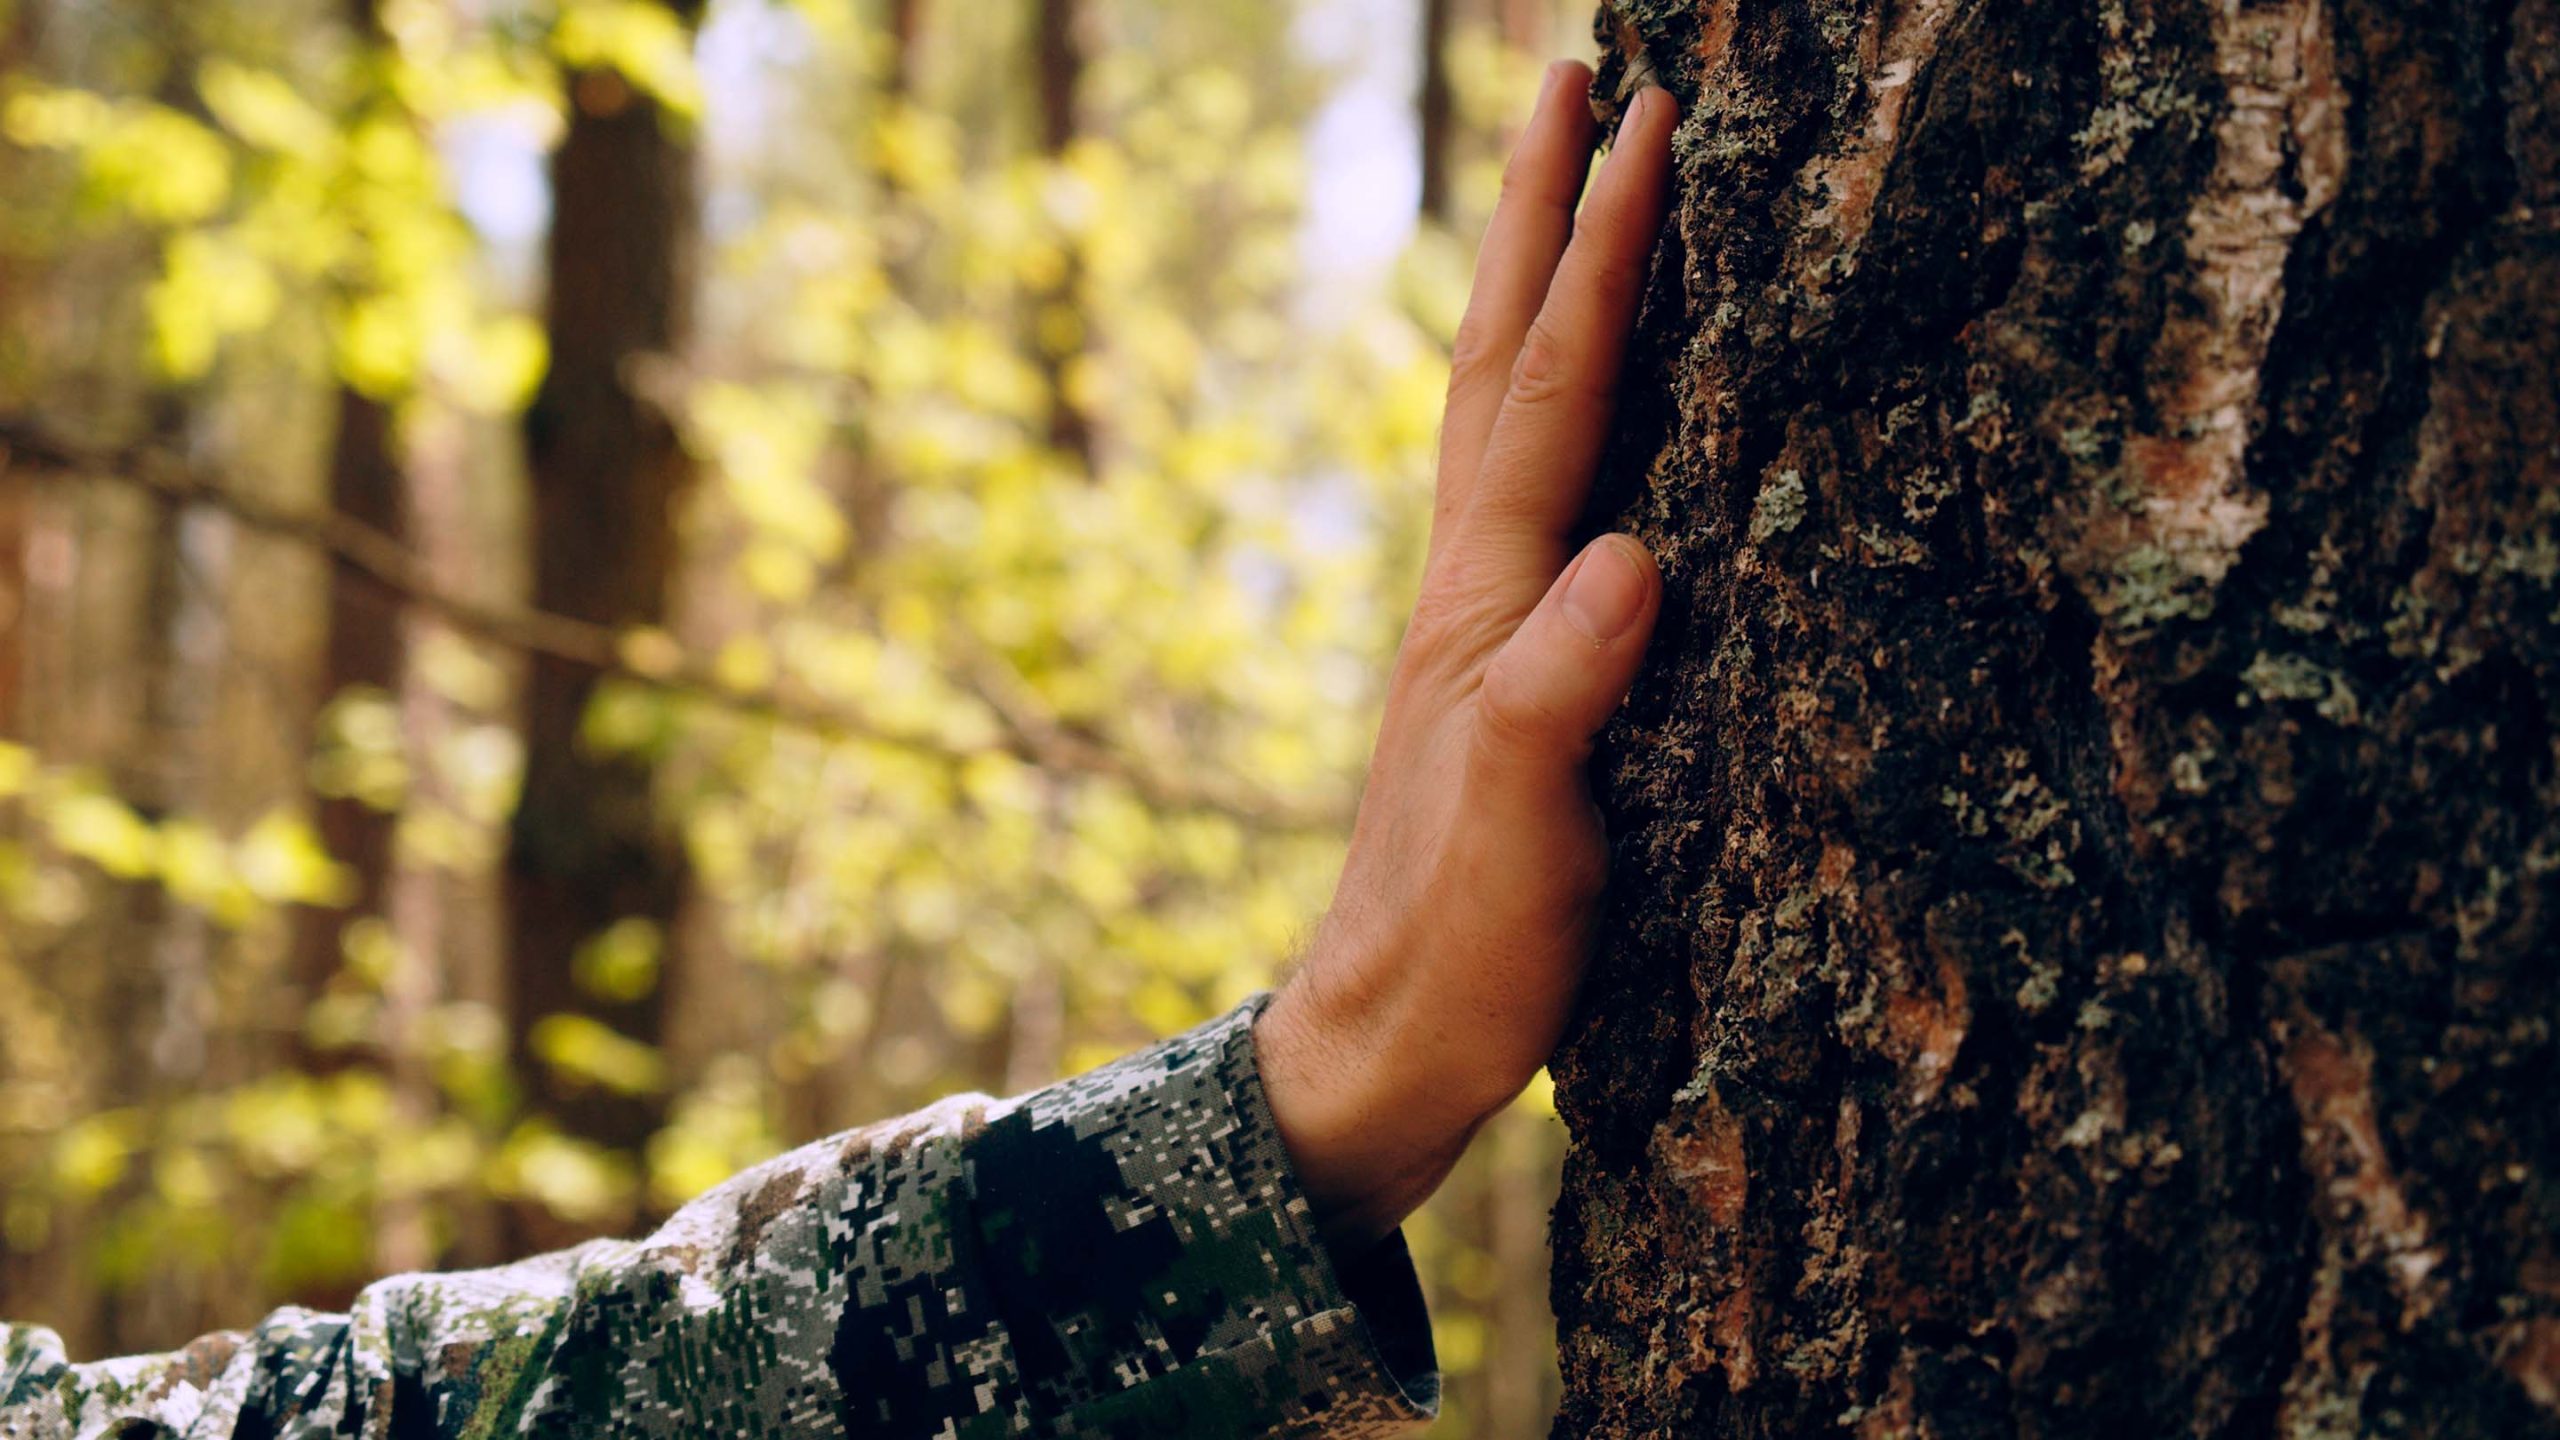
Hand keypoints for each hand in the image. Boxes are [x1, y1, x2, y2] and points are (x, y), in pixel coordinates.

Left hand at [1257, 67, 1677, 1251]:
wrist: (1383, 1039)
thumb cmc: (1459, 942)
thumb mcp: (1520, 827)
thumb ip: (1566, 693)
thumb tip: (1635, 557)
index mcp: (1487, 597)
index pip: (1552, 393)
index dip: (1599, 258)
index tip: (1643, 120)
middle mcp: (1477, 580)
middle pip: (1502, 357)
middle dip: (1538, 213)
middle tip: (1571, 76)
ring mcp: (1484, 616)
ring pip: (1506, 408)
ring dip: (1536, 282)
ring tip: (1570, 184)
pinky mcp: (1506, 664)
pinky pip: (1534, 485)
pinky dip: (1557, 397)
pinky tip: (1582, 393)